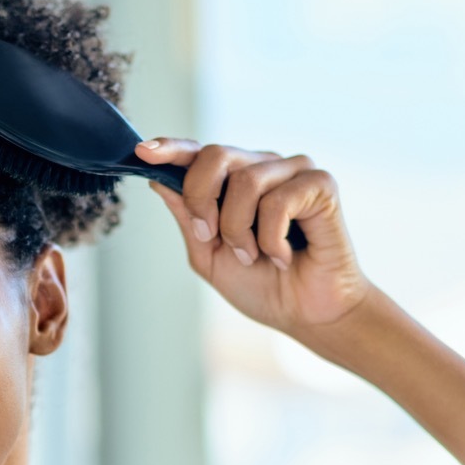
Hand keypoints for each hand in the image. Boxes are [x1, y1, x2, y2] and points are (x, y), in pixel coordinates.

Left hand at [138, 138, 369, 334]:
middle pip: (216, 154)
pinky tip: (283, 256)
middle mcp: (264, 167)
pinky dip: (271, 238)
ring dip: (239, 230)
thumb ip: (187, 217)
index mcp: (235, 180)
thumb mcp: (208, 254)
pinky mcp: (321, 185)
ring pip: (245, 181)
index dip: (171, 149)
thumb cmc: (262, 285)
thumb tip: (158, 180)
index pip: (198, 153)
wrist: (306, 315)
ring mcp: (294, 172)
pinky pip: (278, 200)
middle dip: (201, 199)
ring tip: (254, 256)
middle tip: (210, 236)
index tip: (143, 152)